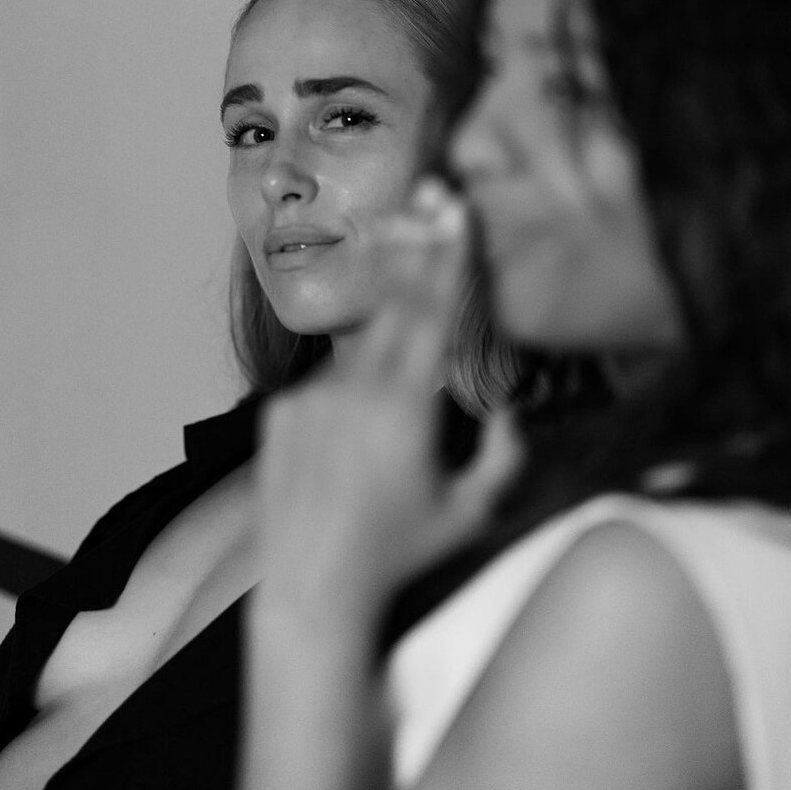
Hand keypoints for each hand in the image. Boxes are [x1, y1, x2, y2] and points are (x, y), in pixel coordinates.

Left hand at [255, 179, 522, 625]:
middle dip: (417, 254)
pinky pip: (326, 384)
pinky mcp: (280, 413)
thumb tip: (511, 410)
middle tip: (430, 200)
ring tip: (401, 338)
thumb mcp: (469, 512)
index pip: (432, 316)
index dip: (447, 260)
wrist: (311, 589)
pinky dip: (350, 387)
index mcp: (403, 407)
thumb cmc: (398, 556)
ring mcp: (309, 399)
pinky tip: (358, 433)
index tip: (454, 212)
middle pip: (392, 306)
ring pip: (359, 347)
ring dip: (386, 333)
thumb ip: (503, 456)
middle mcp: (352, 391)